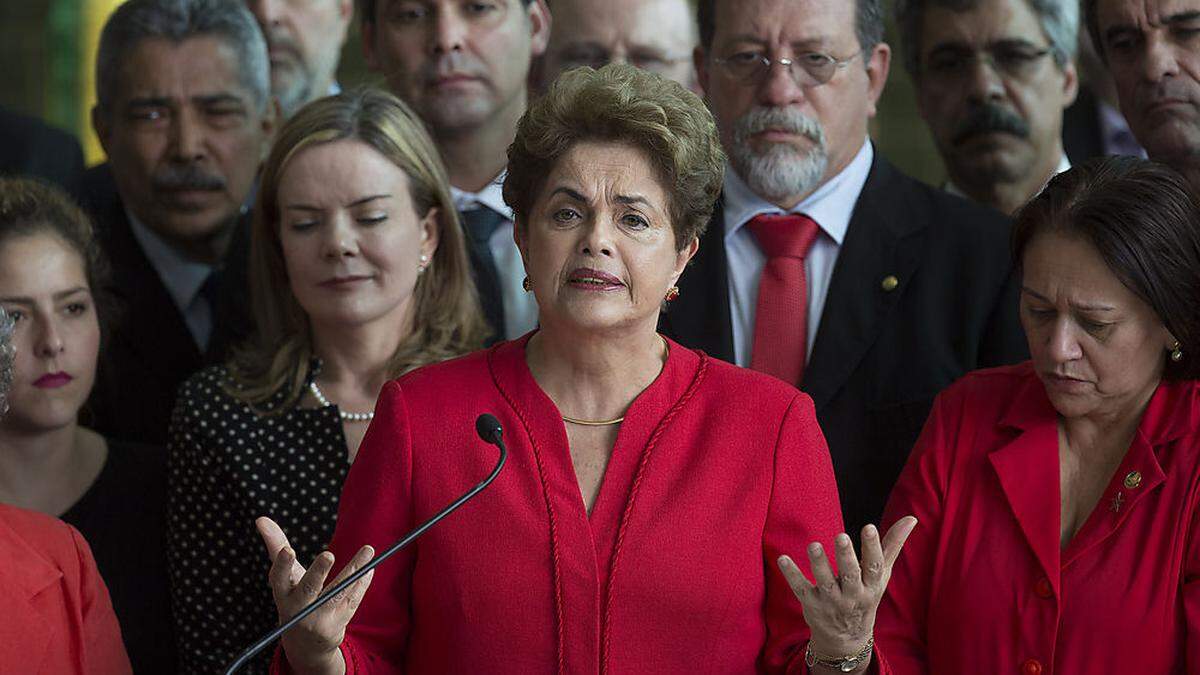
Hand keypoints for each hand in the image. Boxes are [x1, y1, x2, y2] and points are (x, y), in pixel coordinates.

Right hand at [256, 517, 375, 674]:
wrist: (306, 644)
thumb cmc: (294, 598)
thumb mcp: (285, 577)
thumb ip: (276, 546)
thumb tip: (261, 518)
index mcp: (283, 595)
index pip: (279, 579)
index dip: (282, 566)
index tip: (287, 550)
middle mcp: (299, 609)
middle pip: (309, 589)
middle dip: (318, 573)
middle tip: (328, 554)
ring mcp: (320, 619)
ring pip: (338, 592)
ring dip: (354, 570)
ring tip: (368, 549)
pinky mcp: (338, 624)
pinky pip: (352, 600)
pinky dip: (362, 582)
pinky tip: (370, 567)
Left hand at [777, 517, 917, 668]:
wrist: (847, 638)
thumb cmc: (866, 594)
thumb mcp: (882, 574)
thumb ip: (892, 545)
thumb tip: (911, 518)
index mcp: (872, 586)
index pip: (874, 566)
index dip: (872, 548)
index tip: (869, 527)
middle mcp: (853, 595)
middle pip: (850, 575)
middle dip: (846, 557)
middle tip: (841, 536)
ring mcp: (831, 601)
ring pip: (826, 582)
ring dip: (819, 564)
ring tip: (814, 545)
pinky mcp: (812, 604)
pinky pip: (801, 588)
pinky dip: (791, 574)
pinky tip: (783, 558)